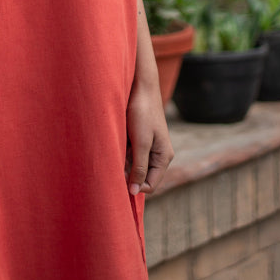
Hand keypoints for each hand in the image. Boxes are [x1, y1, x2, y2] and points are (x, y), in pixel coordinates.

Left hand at [126, 79, 173, 195]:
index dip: (135, 185)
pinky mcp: (140, 138)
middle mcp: (158, 154)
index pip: (150, 185)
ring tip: (117, 146)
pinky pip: (130, 152)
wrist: (140, 87)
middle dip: (128, 172)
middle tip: (115, 160)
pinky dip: (122, 150)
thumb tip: (135, 192)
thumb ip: (139, 167)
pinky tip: (117, 140)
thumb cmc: (142, 113)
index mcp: (164, 157)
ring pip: (134, 164)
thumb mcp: (141, 143)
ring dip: (123, 160)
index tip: (119, 178)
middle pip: (142, 175)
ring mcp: (149, 146)